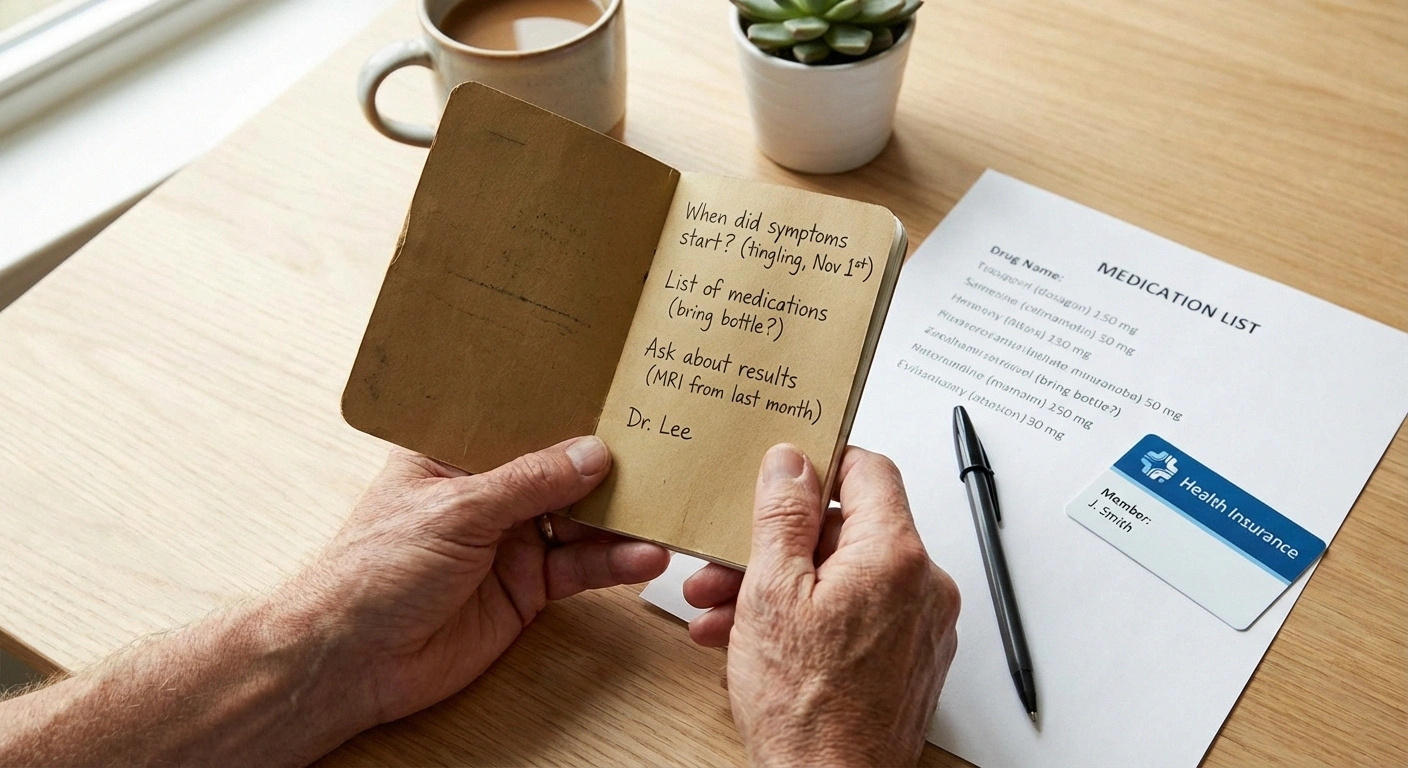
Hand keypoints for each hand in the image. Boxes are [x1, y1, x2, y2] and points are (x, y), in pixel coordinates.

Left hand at [283, 437, 669, 726]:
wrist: (354, 660)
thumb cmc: (375, 570)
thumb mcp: (456, 509)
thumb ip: (529, 482)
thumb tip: (591, 455)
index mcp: (455, 454)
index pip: (519, 421)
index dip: (564, 409)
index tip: (615, 394)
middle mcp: (487, 493)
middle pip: (560, 471)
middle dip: (606, 464)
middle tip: (660, 452)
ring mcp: (510, 541)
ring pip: (579, 521)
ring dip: (620, 519)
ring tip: (662, 512)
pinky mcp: (528, 587)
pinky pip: (580, 569)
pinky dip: (614, 564)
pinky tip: (642, 558)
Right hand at [683, 445, 959, 766]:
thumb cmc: (808, 711)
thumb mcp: (772, 593)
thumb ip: (783, 517)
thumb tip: (791, 463)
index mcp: (896, 556)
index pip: (870, 470)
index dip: (821, 464)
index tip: (784, 474)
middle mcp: (924, 587)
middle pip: (848, 532)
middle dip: (778, 545)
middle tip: (728, 564)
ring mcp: (921, 628)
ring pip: (846, 578)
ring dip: (783, 587)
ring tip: (727, 614)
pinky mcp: (910, 661)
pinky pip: (858, 616)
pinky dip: (810, 619)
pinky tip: (758, 642)